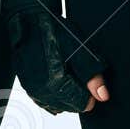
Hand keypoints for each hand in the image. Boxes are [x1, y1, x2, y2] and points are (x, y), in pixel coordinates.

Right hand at [1, 0, 108, 114]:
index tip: (89, 81)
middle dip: (77, 95)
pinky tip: (55, 78)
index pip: (81, 104)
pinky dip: (52, 93)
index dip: (89, 94)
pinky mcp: (26, 85)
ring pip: (56, 105)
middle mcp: (41, 91)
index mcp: (56, 84)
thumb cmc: (55, 32)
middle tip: (77, 73)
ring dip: (64, 96)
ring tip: (66, 74)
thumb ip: (92, 76)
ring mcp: (32, 89)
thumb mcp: (81, 50)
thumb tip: (103, 96)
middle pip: (69, 106)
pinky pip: (44, 100)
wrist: (29, 21)